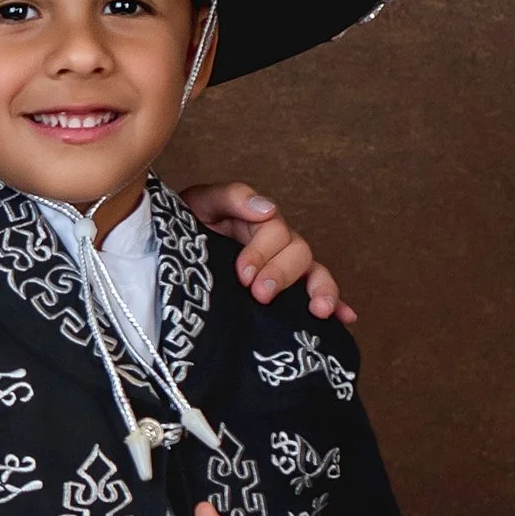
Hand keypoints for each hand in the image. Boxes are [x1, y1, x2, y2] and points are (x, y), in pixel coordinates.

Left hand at [180, 179, 355, 324]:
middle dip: (282, 274)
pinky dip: (336, 304)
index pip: (275, 231)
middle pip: (298, 252)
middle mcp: (276, 245)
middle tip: (260, 294)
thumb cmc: (185, 228)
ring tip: (319, 310)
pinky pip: (315, 294)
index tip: (242, 275)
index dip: (262, 252)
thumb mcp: (202, 204)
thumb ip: (232, 197)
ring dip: (320, 289)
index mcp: (258, 223)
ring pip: (314, 273)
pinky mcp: (284, 293)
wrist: (168, 257)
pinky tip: (346, 318)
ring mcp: (283, 269)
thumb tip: (268, 209)